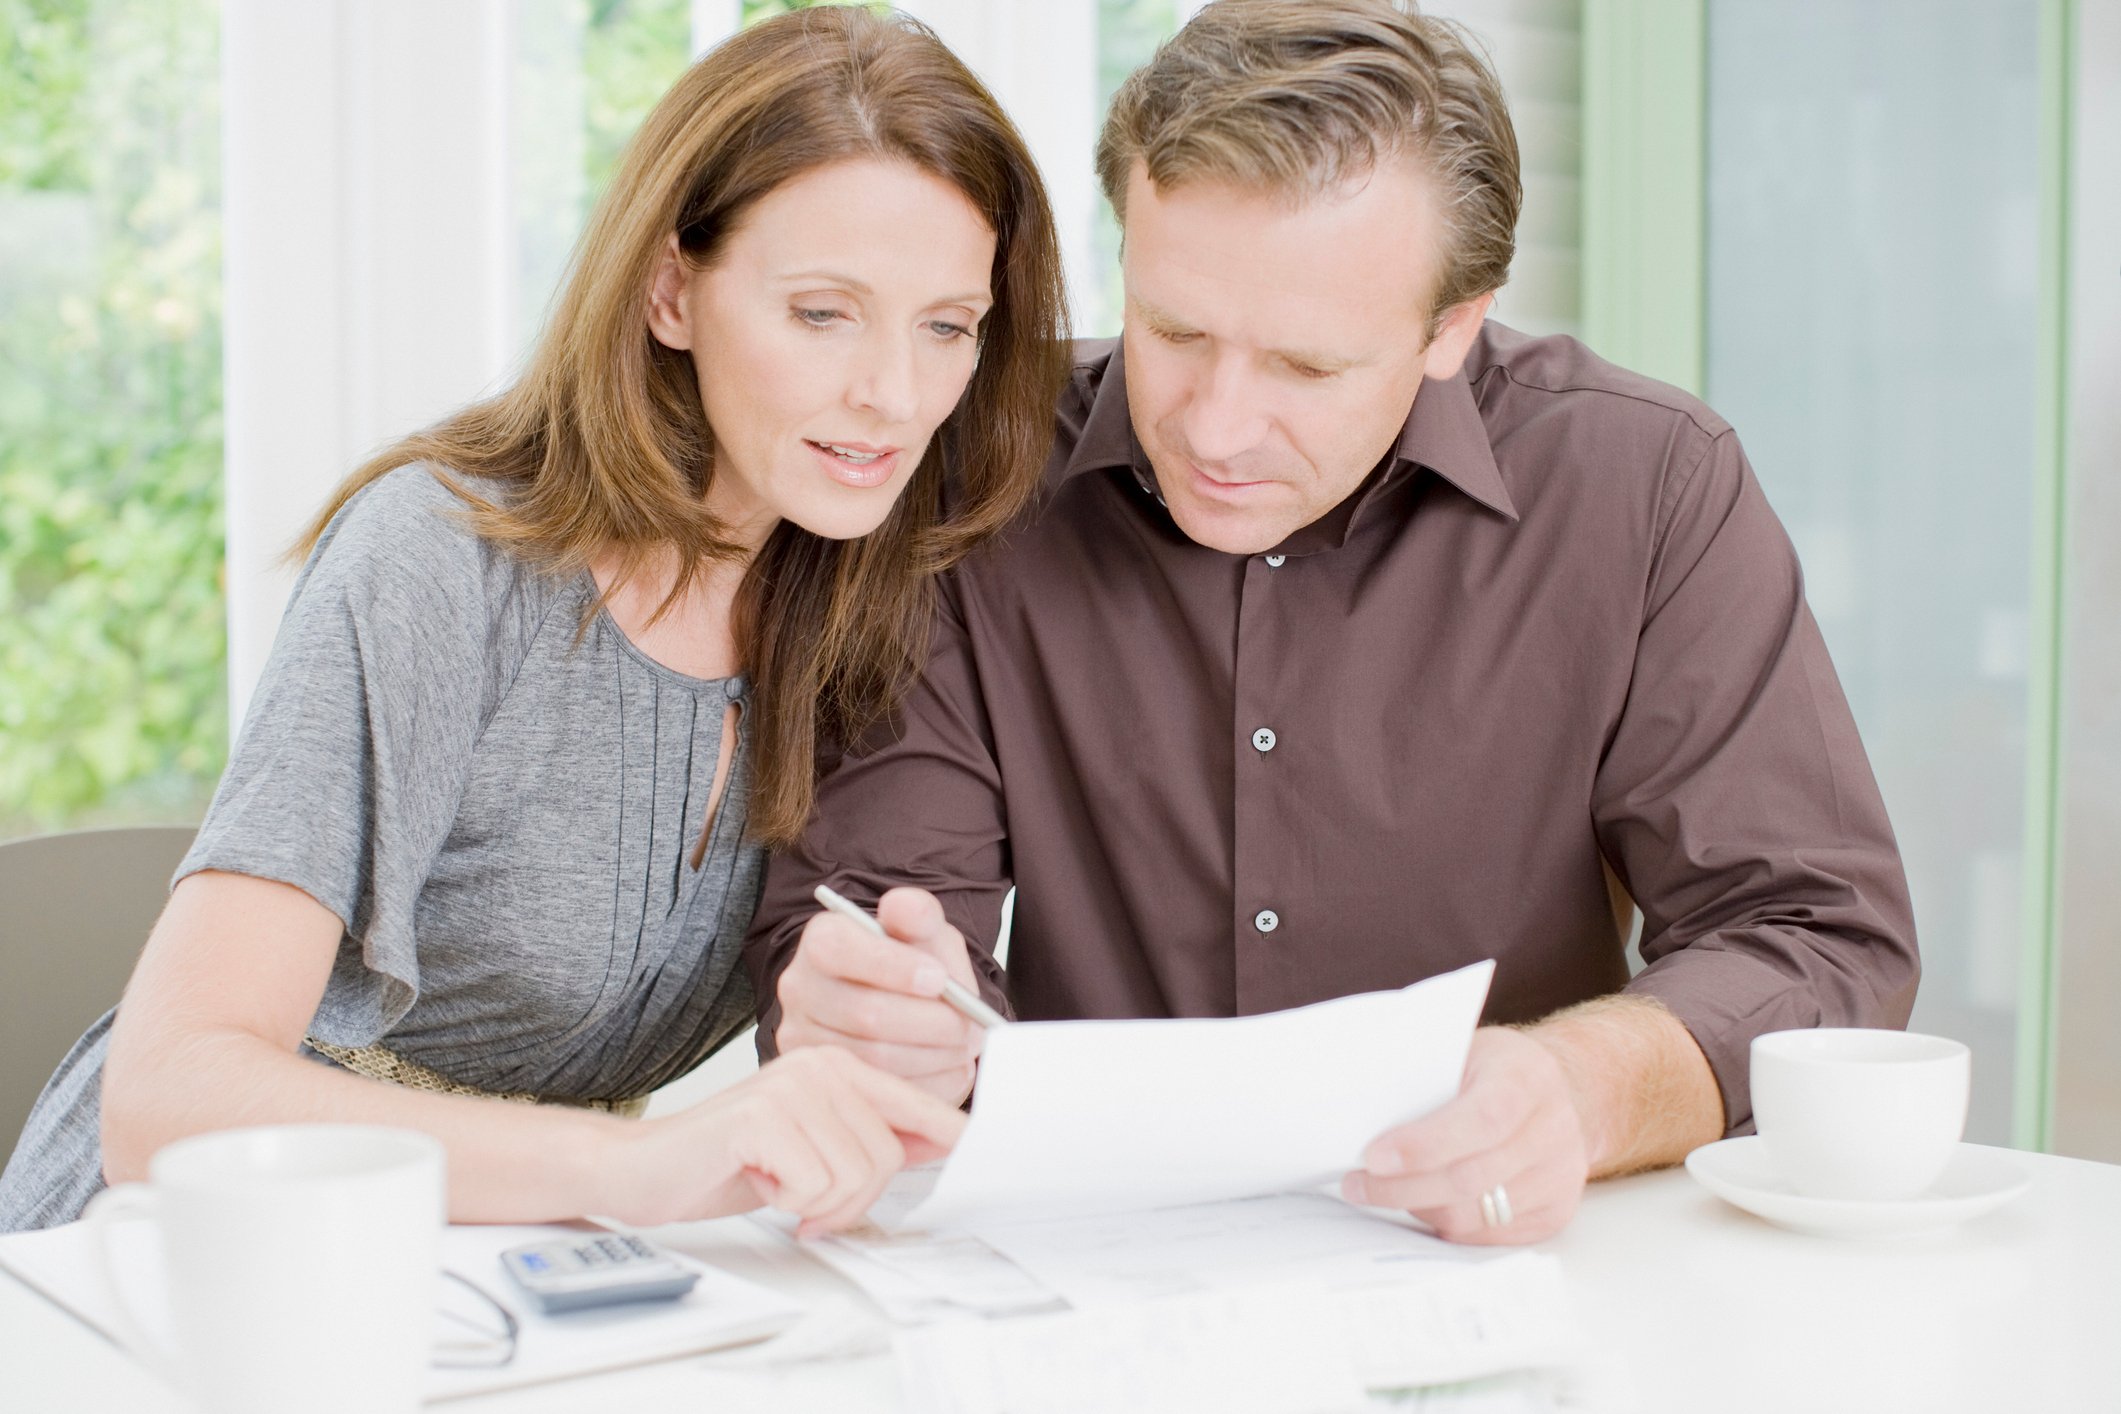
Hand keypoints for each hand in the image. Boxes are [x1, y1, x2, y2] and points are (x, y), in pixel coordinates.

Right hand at [614, 1047, 966, 1233]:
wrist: (643, 1168)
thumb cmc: (727, 1161)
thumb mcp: (813, 1149)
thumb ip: (871, 1140)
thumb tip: (943, 1145)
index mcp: (838, 1067)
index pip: (915, 1104)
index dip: (948, 1137)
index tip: (977, 1151)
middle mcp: (819, 1064)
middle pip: (888, 1154)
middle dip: (852, 1197)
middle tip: (805, 1199)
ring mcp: (790, 1086)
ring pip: (856, 1174)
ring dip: (816, 1203)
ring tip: (776, 1183)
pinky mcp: (762, 1117)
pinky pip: (814, 1185)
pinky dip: (787, 1202)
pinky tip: (755, 1180)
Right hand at [773, 886, 984, 1105]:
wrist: (904, 1005)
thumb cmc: (912, 963)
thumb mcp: (922, 930)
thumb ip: (918, 913)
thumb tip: (906, 909)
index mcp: (822, 940)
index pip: (843, 951)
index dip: (895, 968)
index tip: (940, 980)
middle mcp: (800, 989)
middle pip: (865, 1014)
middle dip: (931, 1023)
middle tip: (969, 1026)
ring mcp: (804, 1039)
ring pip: (874, 1058)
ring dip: (933, 1056)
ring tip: (963, 1046)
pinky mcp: (825, 1080)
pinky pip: (880, 1092)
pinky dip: (926, 1083)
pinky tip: (946, 1068)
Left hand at [1340, 1026, 1590, 1244]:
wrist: (1560, 1091)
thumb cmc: (1492, 1069)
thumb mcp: (1463, 1050)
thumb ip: (1425, 1077)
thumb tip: (1356, 1110)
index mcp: (1527, 1076)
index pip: (1481, 1119)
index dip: (1425, 1144)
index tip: (1373, 1157)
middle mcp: (1554, 1128)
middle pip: (1472, 1176)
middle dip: (1403, 1187)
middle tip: (1356, 1183)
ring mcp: (1561, 1175)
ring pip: (1474, 1213)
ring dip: (1418, 1206)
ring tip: (1381, 1192)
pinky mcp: (1556, 1212)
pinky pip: (1487, 1235)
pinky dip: (1445, 1222)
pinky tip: (1421, 1201)